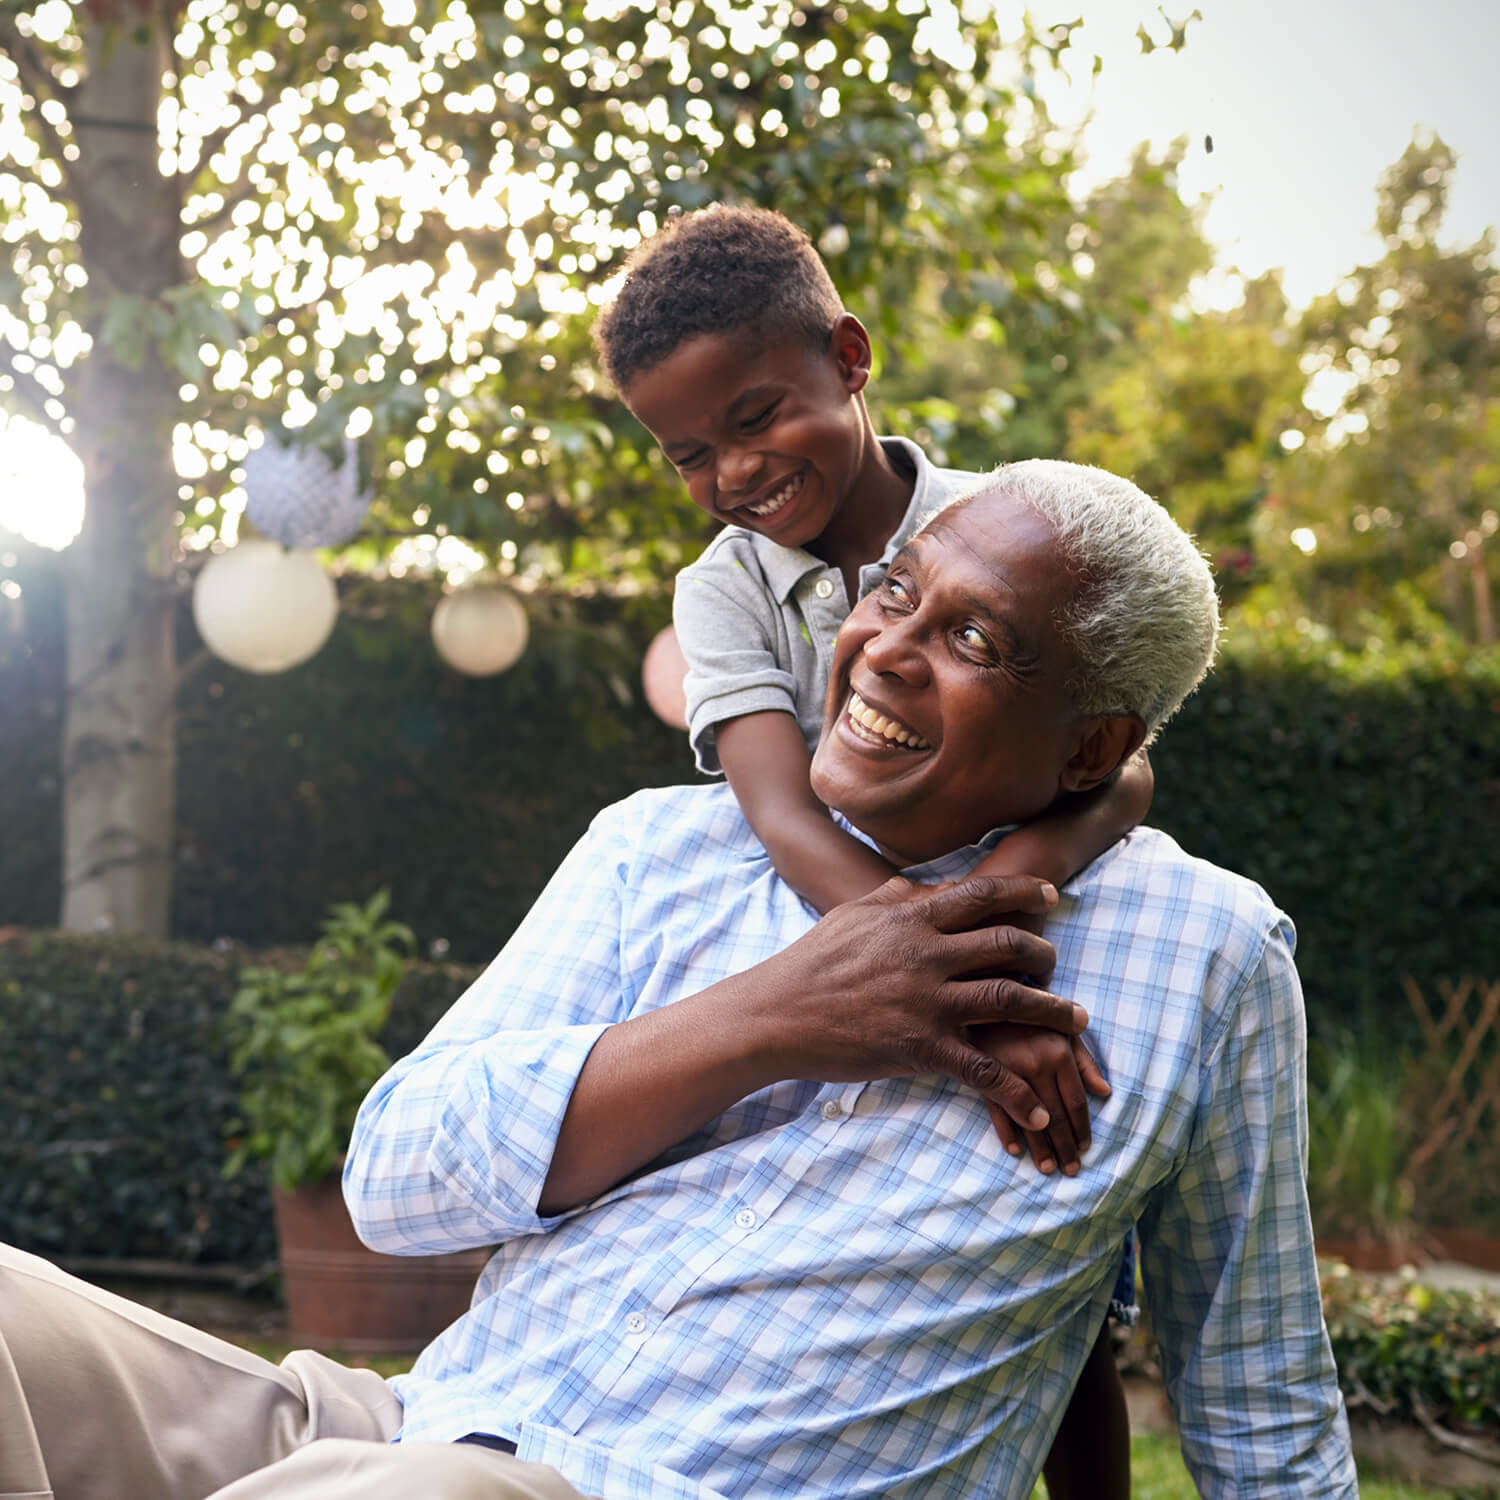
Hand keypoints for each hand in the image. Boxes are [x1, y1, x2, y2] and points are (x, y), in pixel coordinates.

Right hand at [755, 874, 1087, 1132]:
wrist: (776, 1015)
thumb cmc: (811, 963)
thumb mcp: (852, 916)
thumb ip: (893, 897)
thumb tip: (922, 886)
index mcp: (912, 919)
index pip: (982, 896)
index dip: (1024, 893)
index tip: (1052, 896)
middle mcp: (927, 955)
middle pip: (1008, 944)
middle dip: (1045, 954)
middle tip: (1058, 966)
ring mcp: (927, 1001)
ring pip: (1010, 999)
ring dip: (1054, 1012)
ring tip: (1078, 1022)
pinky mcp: (921, 1047)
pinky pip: (983, 1071)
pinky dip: (1016, 1092)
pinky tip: (1035, 1110)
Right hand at [970, 1025, 1110, 1174]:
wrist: (987, 993)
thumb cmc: (1031, 1013)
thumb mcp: (1063, 1029)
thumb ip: (1085, 1060)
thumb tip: (1105, 1091)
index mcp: (1058, 1053)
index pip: (1076, 1102)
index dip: (1083, 1129)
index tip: (1086, 1149)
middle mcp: (1035, 1064)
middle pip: (1055, 1117)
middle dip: (1065, 1147)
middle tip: (1071, 1170)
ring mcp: (1006, 1071)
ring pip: (1028, 1120)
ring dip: (1040, 1149)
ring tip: (1048, 1169)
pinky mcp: (982, 1073)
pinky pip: (997, 1110)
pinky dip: (1007, 1132)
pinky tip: (1016, 1151)